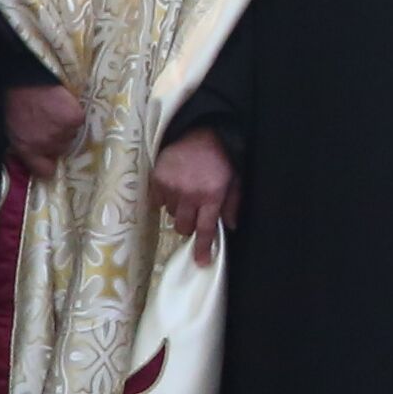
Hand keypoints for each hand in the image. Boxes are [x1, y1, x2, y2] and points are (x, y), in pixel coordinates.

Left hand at [5, 80, 86, 181]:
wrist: (25, 80)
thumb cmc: (14, 104)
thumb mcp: (10, 131)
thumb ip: (23, 146)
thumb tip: (31, 156)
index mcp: (28, 149)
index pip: (46, 171)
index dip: (49, 164)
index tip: (51, 158)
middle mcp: (46, 145)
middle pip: (62, 149)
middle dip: (58, 139)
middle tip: (51, 125)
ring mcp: (62, 132)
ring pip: (72, 134)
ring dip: (67, 126)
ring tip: (56, 113)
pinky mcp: (75, 119)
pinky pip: (79, 121)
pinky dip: (74, 114)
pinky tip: (64, 105)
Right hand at [149, 126, 236, 251]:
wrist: (200, 131)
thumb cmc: (222, 157)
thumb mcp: (235, 179)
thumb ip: (233, 203)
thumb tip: (229, 227)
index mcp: (212, 195)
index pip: (205, 229)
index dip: (202, 248)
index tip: (200, 262)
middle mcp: (190, 194)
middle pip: (183, 227)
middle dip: (189, 226)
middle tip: (195, 214)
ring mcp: (171, 187)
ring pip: (170, 215)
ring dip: (178, 211)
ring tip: (186, 194)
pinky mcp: (157, 179)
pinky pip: (157, 202)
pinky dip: (164, 200)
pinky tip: (173, 189)